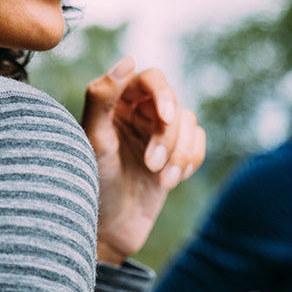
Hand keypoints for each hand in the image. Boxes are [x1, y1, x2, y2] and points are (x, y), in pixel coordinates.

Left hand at [82, 56, 205, 265]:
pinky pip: (198, 143)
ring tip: (162, 180)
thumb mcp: (94, 142)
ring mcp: (157, 134)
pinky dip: (190, 161)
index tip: (166, 120)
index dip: (163, 95)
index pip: (151, 79)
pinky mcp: (173, 155)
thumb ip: (102, 97)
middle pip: (173, 104)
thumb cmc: (93, 185)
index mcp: (115, 104)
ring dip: (180, 154)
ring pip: (188, 124)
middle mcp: (137, 114)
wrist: (109, 230)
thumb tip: (128, 60)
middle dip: (169, 137)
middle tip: (152, 165)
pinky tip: (171, 181)